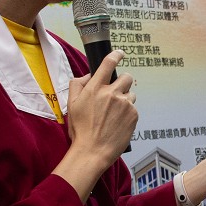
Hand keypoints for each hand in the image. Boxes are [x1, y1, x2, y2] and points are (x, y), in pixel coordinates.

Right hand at [55, 50, 136, 199]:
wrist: (92, 152)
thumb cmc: (80, 130)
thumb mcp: (71, 104)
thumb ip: (77, 85)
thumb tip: (89, 76)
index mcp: (95, 88)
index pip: (108, 63)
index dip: (116, 55)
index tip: (120, 54)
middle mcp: (112, 93)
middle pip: (127, 77)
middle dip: (122, 82)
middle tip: (115, 93)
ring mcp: (125, 104)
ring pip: (131, 94)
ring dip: (125, 99)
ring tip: (113, 114)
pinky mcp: (134, 115)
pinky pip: (133, 108)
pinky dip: (127, 113)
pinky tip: (117, 123)